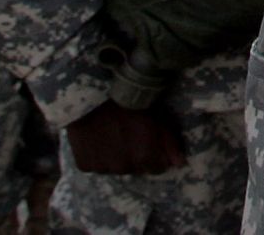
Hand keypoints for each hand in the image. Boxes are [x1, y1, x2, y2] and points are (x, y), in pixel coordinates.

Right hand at [66, 100, 184, 174]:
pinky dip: (97, 156)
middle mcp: (123, 167)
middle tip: (129, 134)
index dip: (156, 155)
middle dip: (135, 156)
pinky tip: (96, 138)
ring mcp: (101, 168)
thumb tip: (179, 164)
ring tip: (112, 135)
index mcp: (144, 158)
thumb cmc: (131, 103)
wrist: (94, 95)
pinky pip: (94, 165)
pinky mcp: (83, 165)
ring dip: (115, 157)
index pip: (157, 169)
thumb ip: (169, 142)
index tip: (149, 142)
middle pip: (135, 168)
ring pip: (114, 168)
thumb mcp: (157, 117)